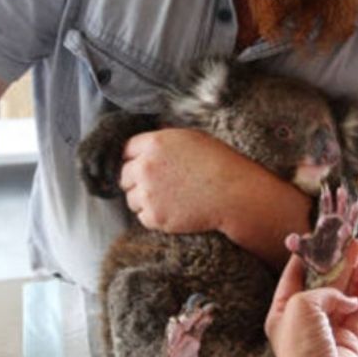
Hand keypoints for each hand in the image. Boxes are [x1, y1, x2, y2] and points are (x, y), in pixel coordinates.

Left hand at [120, 128, 250, 233]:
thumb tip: (152, 143)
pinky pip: (143, 218)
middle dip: (136, 180)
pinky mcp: (154, 216)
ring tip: (168, 200)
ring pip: (131, 199)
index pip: (126, 150)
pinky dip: (154, 217)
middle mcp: (145, 167)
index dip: (134, 158)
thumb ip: (166, 140)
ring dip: (144, 200)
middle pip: (124, 176)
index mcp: (154, 144)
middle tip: (157, 186)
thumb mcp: (192, 138)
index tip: (142, 166)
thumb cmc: (220, 164)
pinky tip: (173, 211)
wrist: (233, 195)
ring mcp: (148, 193)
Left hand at [265, 238, 357, 356]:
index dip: (307, 257)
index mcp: (282, 312)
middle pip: (323, 285)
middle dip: (338, 263)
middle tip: (353, 243)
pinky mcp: (348, 342)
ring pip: (344, 297)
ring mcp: (327, 332)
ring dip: (355, 276)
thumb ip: (323, 291)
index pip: (294, 277)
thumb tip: (346, 297)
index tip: (320, 238)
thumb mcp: (301, 306)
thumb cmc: (301, 349)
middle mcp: (304, 321)